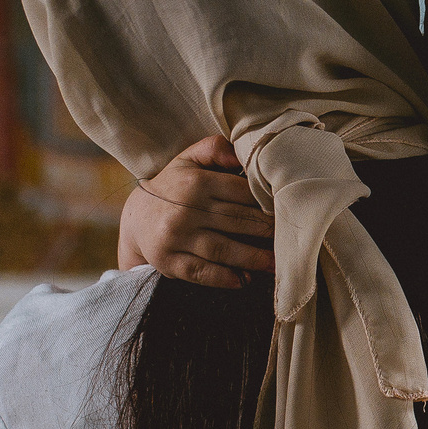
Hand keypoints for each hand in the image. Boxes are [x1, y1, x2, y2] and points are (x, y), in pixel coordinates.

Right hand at [119, 136, 274, 288]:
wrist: (135, 218)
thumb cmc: (173, 187)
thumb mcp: (188, 160)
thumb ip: (214, 149)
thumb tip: (240, 153)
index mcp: (195, 182)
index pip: (240, 192)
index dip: (267, 203)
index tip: (288, 210)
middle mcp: (184, 210)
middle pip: (237, 221)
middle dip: (267, 232)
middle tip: (293, 240)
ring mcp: (175, 238)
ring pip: (223, 249)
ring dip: (254, 258)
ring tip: (277, 264)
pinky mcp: (169, 261)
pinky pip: (202, 272)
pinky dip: (225, 278)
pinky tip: (245, 280)